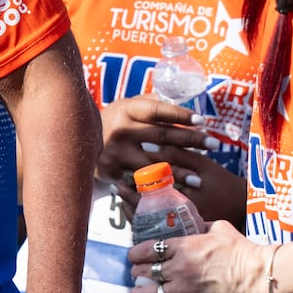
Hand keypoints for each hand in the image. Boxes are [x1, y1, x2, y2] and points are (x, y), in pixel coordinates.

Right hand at [100, 96, 230, 200]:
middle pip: (163, 135)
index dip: (182, 115)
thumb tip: (182, 101)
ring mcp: (116, 152)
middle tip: (214, 145)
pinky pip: (140, 181)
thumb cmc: (113, 122)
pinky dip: (158, 187)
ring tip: (199, 179)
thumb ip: (150, 103)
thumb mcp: (126, 106)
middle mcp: (122, 129)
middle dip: (191, 141)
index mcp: (128, 109)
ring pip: (153, 163)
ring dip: (179, 172)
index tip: (203, 121)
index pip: (159, 111)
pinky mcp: (111, 171)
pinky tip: (175, 191)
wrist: (78, 143)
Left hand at [128, 221, 264, 292]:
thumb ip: (200, 227)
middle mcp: (179, 269)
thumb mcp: (218, 228)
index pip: (146, 250)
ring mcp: (183, 290)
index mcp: (183, 246)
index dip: (135, 254)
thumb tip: (193, 226)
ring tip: (141, 292)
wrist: (257, 275)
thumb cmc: (241, 250)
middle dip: (137, 273)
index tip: (135, 256)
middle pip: (142, 273)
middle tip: (139, 273)